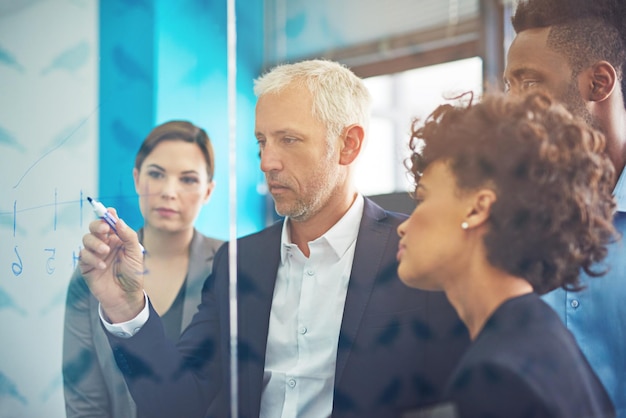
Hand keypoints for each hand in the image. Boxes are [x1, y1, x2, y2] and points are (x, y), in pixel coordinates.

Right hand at [78, 208, 145, 322]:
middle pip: (95, 227)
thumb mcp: (135, 253)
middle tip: (105, 230)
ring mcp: (95, 253)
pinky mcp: (86, 265)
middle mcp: (105, 243)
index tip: (109, 212)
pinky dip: (92, 259)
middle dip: (98, 226)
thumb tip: (118, 220)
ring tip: (105, 252)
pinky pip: (83, 255)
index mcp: (118, 238)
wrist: (125, 296)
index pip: (110, 222)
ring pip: (87, 239)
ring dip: (95, 243)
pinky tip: (102, 266)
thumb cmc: (132, 274)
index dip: (108, 215)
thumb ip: (128, 236)